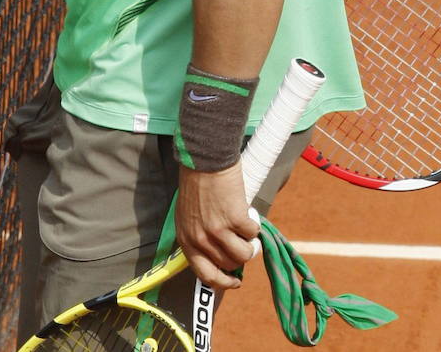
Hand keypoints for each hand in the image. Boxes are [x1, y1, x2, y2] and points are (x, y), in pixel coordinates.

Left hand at [174, 162, 260, 290]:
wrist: (204, 158)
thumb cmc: (197, 182)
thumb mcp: (190, 215)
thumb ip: (200, 236)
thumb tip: (221, 254)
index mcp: (186, 239)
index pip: (205, 275)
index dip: (223, 282)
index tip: (235, 281)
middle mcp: (200, 239)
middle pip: (228, 265)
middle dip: (239, 257)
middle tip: (244, 244)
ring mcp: (217, 230)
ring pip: (244, 255)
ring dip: (250, 245)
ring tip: (248, 231)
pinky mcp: (235, 219)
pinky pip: (252, 233)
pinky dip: (254, 225)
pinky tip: (248, 214)